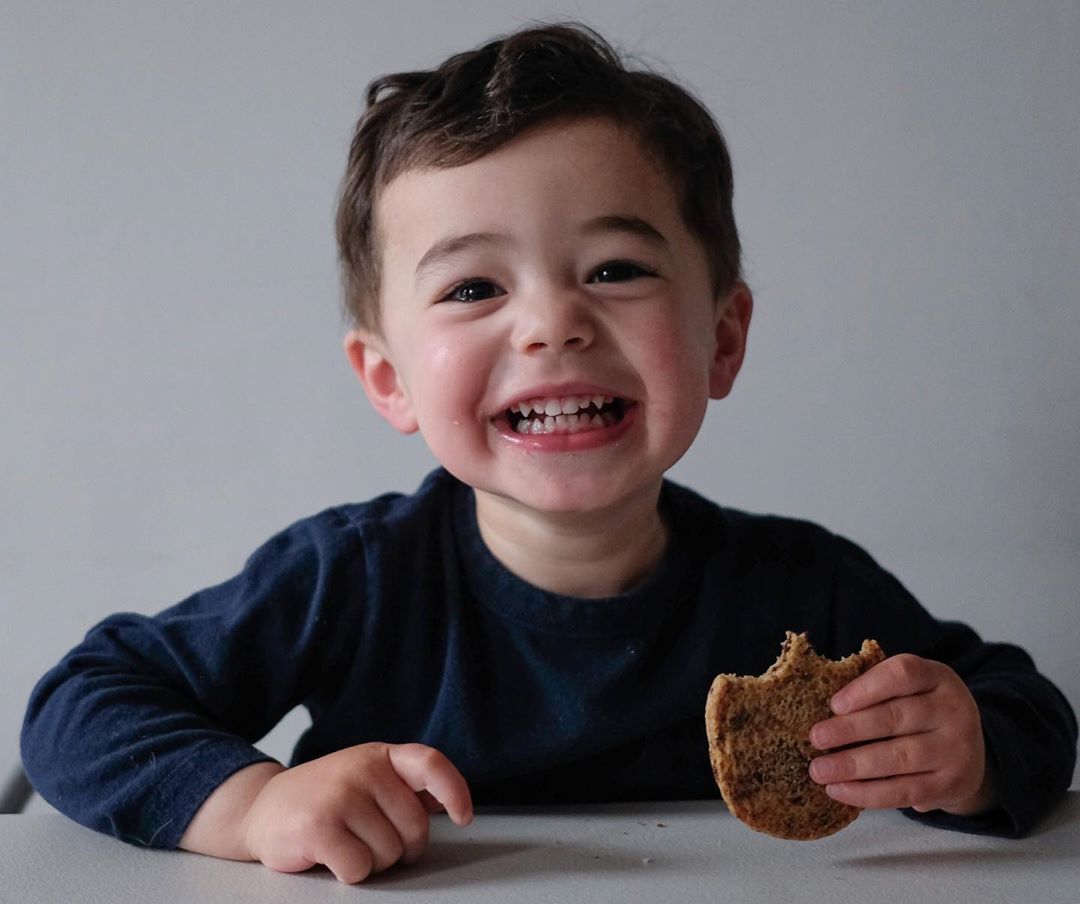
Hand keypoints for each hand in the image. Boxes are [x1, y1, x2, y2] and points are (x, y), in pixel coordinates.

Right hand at [241, 742, 472, 882]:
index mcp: (380, 756)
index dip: (455, 791)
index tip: (464, 817)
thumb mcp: (367, 781)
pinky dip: (348, 874)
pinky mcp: (319, 827)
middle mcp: (363, 769)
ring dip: (371, 863)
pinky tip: (328, 856)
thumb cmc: (326, 799)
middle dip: (398, 848)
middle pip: (414, 829)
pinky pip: (359, 870)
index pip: (431, 764)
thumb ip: (406, 788)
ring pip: (388, 855)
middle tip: (367, 839)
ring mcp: (340, 795)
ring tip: (344, 843)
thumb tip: (448, 800)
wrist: (262, 810)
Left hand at [808, 654, 995, 815]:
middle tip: (815, 738)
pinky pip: (905, 790)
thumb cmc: (920, 711)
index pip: (903, 674)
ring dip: (853, 765)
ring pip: (899, 757)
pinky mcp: (953, 785)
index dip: (866, 688)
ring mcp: (957, 749)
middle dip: (850, 729)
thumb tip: (825, 711)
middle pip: (896, 718)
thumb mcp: (910, 690)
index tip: (834, 704)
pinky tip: (839, 790)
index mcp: (937, 677)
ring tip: (819, 770)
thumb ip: (875, 691)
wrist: (969, 752)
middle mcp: (954, 710)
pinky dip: (868, 793)